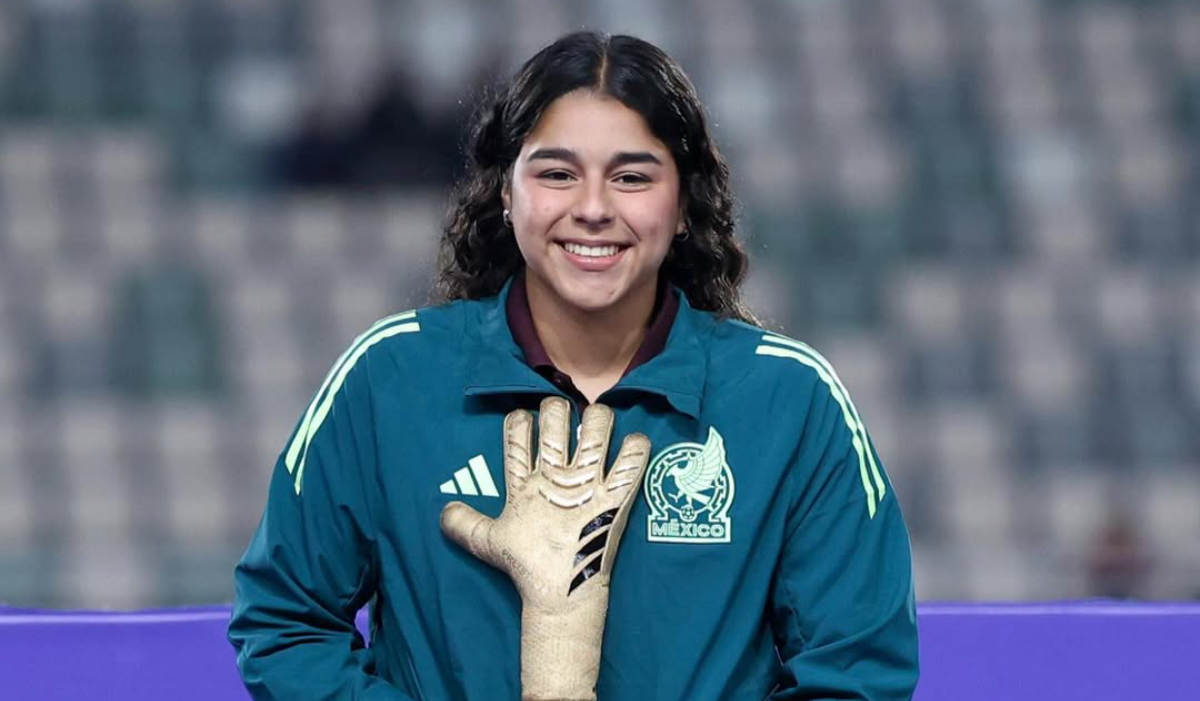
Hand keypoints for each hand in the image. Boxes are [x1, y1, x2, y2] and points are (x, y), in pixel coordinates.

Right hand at [441, 397, 649, 700]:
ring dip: (599, 419)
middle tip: (563, 414)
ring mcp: (587, 484)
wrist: (560, 590)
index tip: (523, 416)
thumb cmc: (526, 564)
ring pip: (597, 430)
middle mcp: (555, 475)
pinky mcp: (615, 498)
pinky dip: (638, 449)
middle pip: (556, 421)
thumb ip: (465, 525)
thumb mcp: (487, 542)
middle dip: (558, 409)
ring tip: (600, 420)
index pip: (517, 436)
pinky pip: (632, 464)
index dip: (519, 419)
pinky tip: (638, 441)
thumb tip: (444, 511)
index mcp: (525, 483)